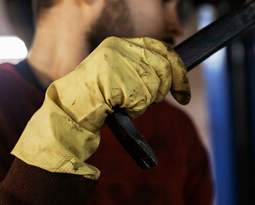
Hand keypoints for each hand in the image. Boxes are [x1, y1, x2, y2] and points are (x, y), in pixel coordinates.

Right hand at [12, 37, 189, 178]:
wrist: (70, 108)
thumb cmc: (94, 96)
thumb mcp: (117, 73)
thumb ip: (139, 68)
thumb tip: (170, 75)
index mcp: (119, 44)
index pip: (160, 48)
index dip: (178, 68)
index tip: (183, 90)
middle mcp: (119, 48)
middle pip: (163, 67)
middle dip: (164, 89)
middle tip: (152, 101)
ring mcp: (118, 63)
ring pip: (154, 85)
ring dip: (144, 102)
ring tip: (123, 103)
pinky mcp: (117, 80)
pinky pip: (143, 99)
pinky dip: (135, 110)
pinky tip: (118, 107)